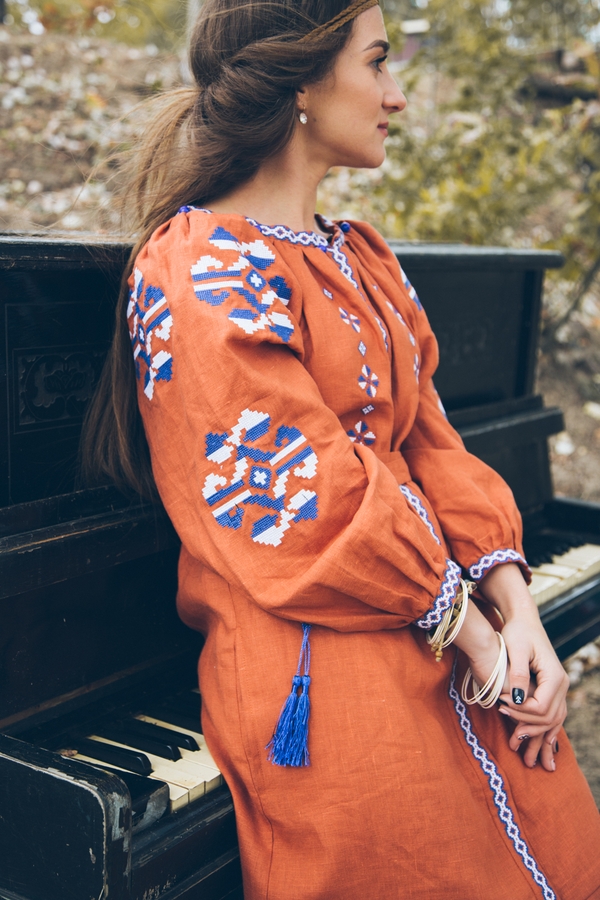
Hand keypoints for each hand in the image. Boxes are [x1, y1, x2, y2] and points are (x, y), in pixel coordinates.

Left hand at [478, 563, 568, 770]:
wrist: (525, 621)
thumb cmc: (517, 632)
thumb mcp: (516, 650)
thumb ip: (518, 674)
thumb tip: (516, 699)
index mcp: (554, 675)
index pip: (541, 707)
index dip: (521, 712)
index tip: (501, 707)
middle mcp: (561, 684)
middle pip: (549, 717)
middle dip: (528, 726)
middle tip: (507, 727)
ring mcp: (560, 688)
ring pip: (553, 720)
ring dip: (537, 733)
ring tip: (518, 741)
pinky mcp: (553, 689)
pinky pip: (553, 715)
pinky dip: (543, 728)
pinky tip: (532, 738)